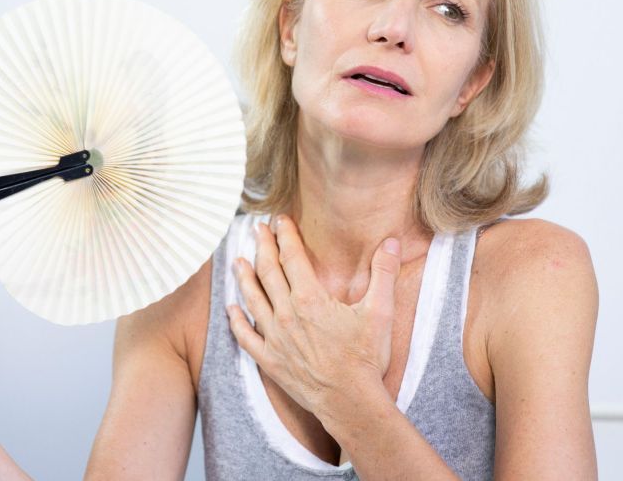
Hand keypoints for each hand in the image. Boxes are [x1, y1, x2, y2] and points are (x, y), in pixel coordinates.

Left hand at [226, 214, 401, 416]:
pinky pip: (246, 337)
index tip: (280, 219)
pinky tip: (232, 309)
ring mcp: (275, 338)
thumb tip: (390, 243)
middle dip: (262, 247)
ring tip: (237, 261)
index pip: (292, 257)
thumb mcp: (381, 312)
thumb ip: (383, 274)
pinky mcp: (270, 361)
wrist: (351, 402)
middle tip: (257, 229)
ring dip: (244, 277)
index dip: (286, 235)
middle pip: (268, 272)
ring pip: (252, 300)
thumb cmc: (366, 358)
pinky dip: (236, 321)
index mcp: (310, 299)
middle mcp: (287, 315)